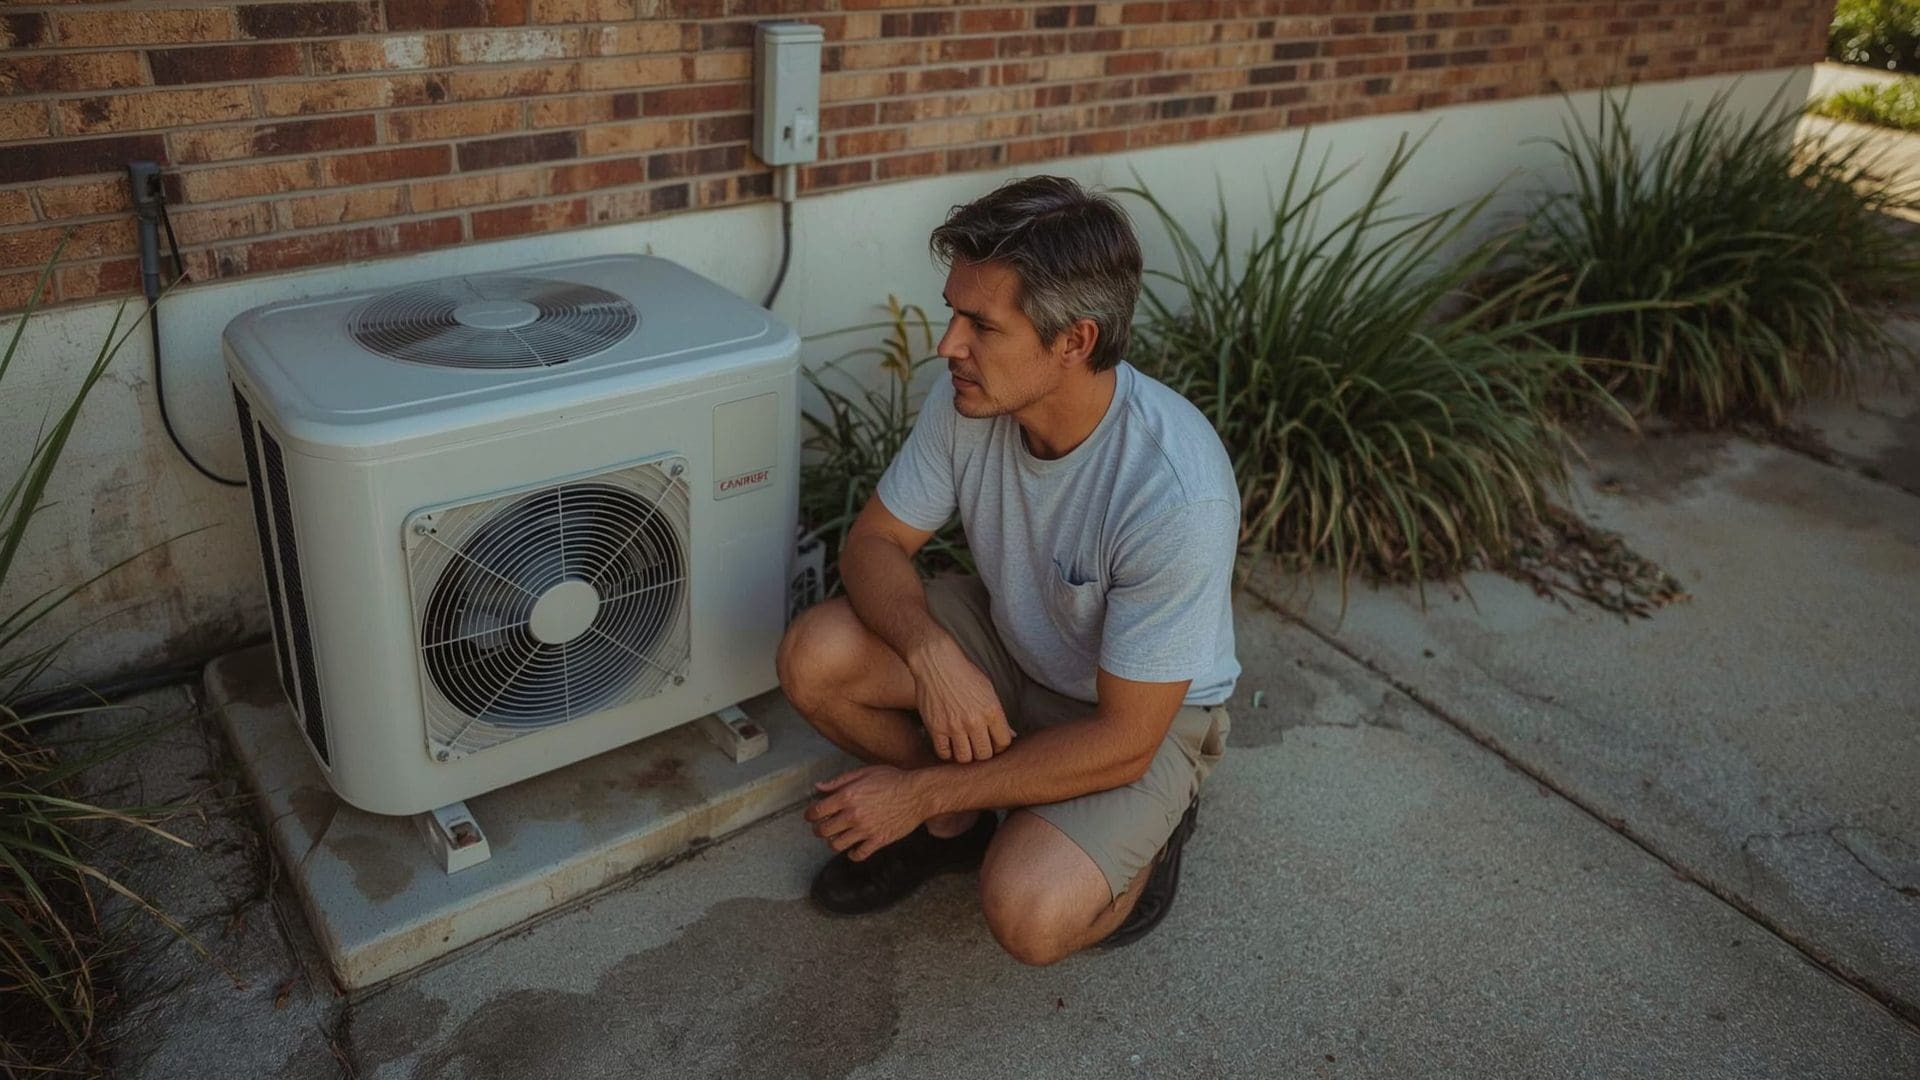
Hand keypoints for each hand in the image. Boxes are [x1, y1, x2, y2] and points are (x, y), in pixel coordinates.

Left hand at [805, 765, 925, 860]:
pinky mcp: (878, 840)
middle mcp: (853, 815)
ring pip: (836, 845)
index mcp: (847, 796)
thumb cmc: (892, 779)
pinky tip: (854, 847)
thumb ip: (839, 781)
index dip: (809, 815)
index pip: (816, 812)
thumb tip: (818, 787)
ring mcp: (866, 830)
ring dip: (833, 842)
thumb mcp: (864, 773)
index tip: (811, 816)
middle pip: (823, 831)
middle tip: (823, 827)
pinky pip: (857, 855)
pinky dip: (852, 854)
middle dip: (819, 829)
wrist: (918, 793)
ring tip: (839, 836)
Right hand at [909, 637, 1015, 762]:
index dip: (999, 745)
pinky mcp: (936, 727)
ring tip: (964, 747)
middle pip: (984, 755)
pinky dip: (947, 752)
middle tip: (978, 746)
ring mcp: (954, 726)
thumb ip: (998, 715)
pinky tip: (949, 744)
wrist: (937, 662)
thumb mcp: (988, 690)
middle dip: (983, 753)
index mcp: (991, 710)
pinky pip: (943, 753)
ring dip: (965, 755)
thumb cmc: (964, 674)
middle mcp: (974, 721)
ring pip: (964, 758)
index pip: (1003, 742)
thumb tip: (1011, 735)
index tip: (993, 742)